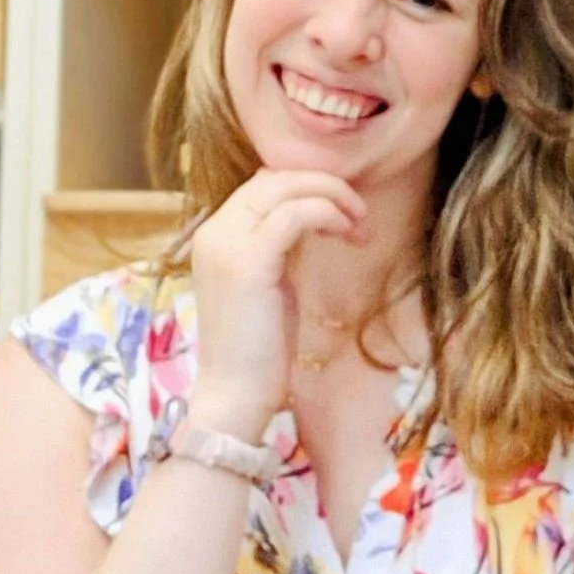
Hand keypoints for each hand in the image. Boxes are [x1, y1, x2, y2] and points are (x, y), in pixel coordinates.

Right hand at [186, 168, 365, 438]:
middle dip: (324, 185)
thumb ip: (279, 246)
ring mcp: (226, 243)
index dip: (307, 186)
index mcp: (215, 235)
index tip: (341, 210)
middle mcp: (214, 231)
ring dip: (332, 197)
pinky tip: (348, 235)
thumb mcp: (270, 283)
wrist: (235, 396)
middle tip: (359, 214)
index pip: (262, 183)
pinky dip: (329, 214)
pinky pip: (295, 213)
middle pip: (274, 177)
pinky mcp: (248, 262)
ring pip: (286, 186)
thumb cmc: (258, 350)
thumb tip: (310, 216)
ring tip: (359, 226)